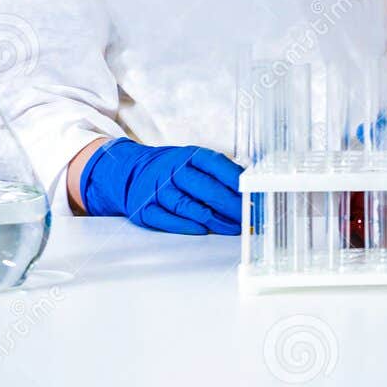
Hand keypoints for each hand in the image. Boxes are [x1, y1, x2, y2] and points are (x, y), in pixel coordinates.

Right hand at [78, 139, 241, 234]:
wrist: (132, 172)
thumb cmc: (175, 170)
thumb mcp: (196, 162)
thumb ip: (221, 172)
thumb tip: (250, 186)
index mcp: (190, 156)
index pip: (217, 165)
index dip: (236, 180)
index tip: (254, 192)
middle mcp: (172, 170)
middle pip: (205, 188)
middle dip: (230, 204)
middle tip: (248, 216)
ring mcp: (156, 190)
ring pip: (187, 206)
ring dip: (213, 219)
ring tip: (233, 228)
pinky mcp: (144, 208)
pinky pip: (166, 219)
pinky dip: (185, 225)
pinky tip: (203, 230)